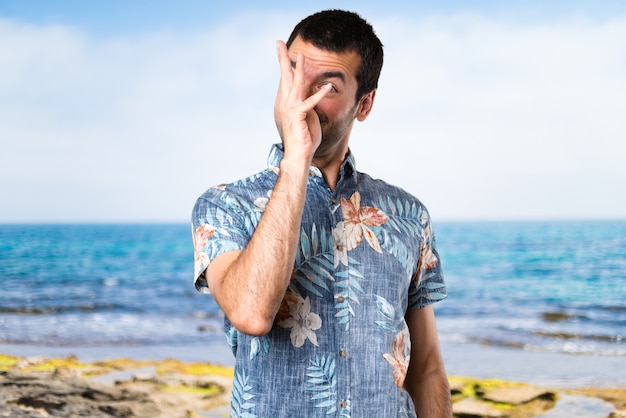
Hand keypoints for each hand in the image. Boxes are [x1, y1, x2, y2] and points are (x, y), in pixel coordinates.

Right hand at [274, 40, 331, 165]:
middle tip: (278, 43)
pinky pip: (310, 102)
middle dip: (282, 58)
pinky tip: (328, 85)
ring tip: (302, 55)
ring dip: (300, 69)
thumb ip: (308, 104)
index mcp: (284, 103)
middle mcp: (284, 103)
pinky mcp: (298, 115)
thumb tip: (313, 94)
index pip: (284, 80)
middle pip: (284, 77)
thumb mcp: (307, 117)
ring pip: (295, 84)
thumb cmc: (304, 139)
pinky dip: (320, 93)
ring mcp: (289, 109)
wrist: (298, 155)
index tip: (282, 51)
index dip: (283, 64)